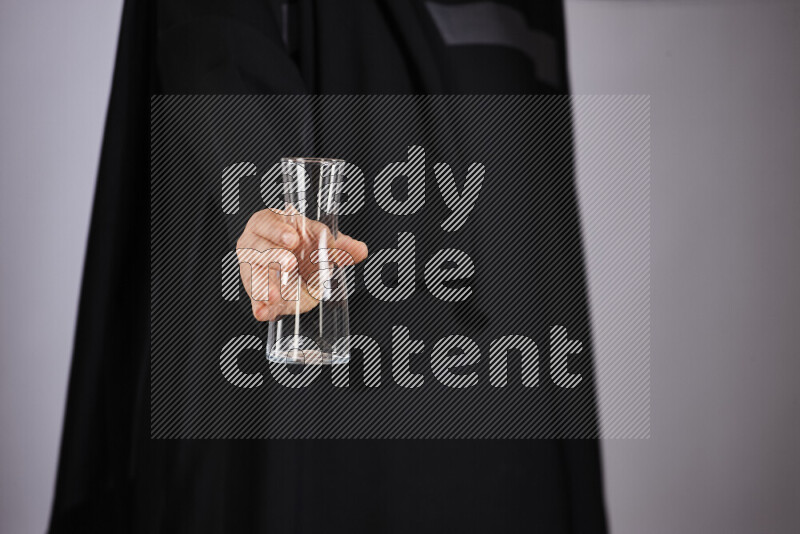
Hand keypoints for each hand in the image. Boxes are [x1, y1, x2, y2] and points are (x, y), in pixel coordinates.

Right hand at [236, 207, 367, 320]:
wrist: (289, 265)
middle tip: (290, 263)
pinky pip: (255, 300)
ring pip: (253, 275)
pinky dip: (259, 307)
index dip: (278, 230)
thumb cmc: (300, 245)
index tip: (293, 239)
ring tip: (274, 296)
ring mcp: (251, 269)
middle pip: (258, 248)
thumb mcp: (318, 241)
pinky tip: (263, 313)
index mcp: (267, 223)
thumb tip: (361, 250)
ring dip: (263, 286)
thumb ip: (339, 245)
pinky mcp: (256, 292)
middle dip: (274, 255)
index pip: (267, 222)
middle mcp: (253, 244)